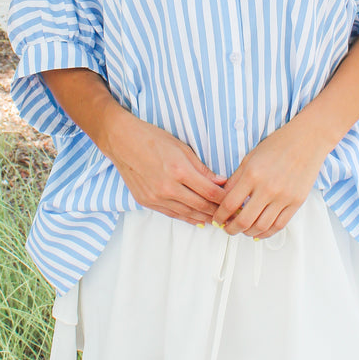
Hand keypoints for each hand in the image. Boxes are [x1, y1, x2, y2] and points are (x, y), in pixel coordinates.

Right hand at [110, 114, 226, 226]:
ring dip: (204, 217)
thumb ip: (201, 169)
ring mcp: (156, 197)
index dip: (225, 199)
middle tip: (231, 215)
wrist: (122, 141)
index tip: (236, 201)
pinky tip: (197, 220)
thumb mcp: (182, 148)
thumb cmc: (152, 139)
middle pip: (201, 205)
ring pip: (187, 213)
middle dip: (219, 211)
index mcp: (180, 170)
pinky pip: (172, 214)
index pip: (210, 192)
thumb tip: (220, 182)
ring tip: (218, 220)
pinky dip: (187, 218)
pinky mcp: (147, 201)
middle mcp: (168, 187)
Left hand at [211, 118, 327, 238]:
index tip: (217, 220)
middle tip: (227, 229)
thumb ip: (235, 179)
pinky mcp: (296, 202)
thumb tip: (223, 199)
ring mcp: (284, 197)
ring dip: (248, 233)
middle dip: (231, 229)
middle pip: (244, 221)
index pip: (229, 204)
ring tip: (243, 230)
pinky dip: (267, 233)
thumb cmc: (277, 145)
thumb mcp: (250, 158)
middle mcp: (267, 188)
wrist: (307, 140)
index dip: (220, 216)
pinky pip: (279, 225)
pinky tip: (259, 232)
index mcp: (252, 174)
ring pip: (261, 227)